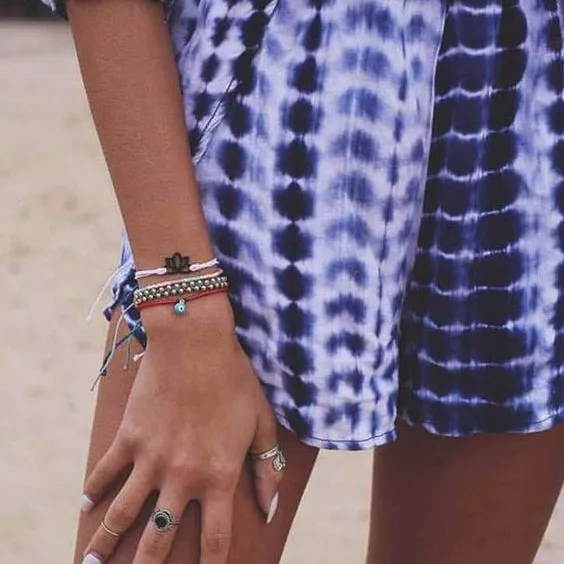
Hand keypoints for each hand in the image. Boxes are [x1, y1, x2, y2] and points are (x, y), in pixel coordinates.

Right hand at [80, 296, 282, 562]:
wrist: (195, 342)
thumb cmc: (234, 379)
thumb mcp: (261, 422)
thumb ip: (266, 467)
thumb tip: (268, 507)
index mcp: (218, 475)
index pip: (215, 539)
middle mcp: (182, 475)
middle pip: (160, 538)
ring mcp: (151, 458)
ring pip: (123, 513)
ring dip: (106, 541)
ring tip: (93, 563)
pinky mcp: (129, 436)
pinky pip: (106, 470)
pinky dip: (94, 488)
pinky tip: (86, 503)